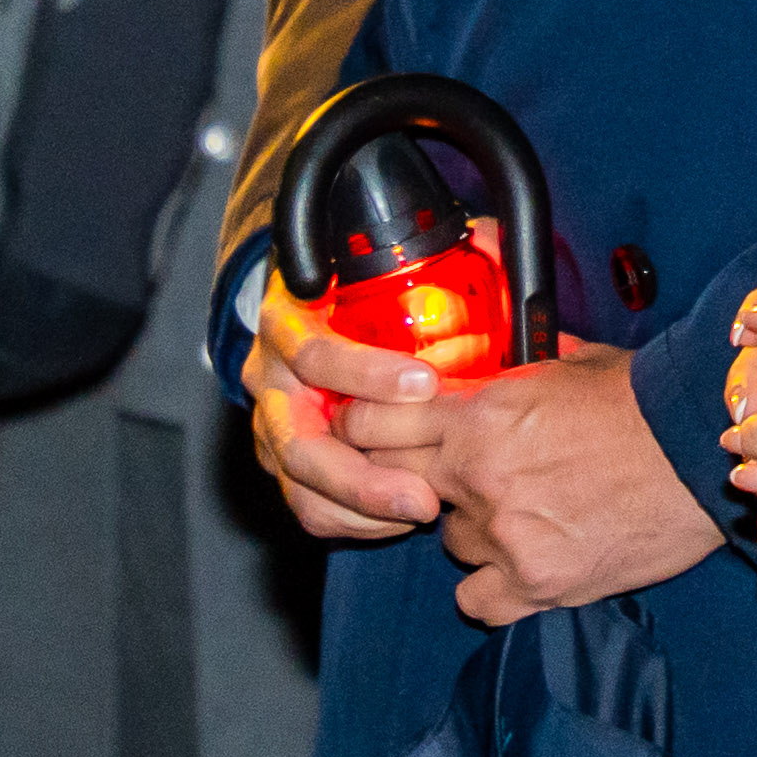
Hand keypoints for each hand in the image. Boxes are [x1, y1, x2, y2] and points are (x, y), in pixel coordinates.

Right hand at [240, 225, 494, 543]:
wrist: (298, 309)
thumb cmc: (347, 288)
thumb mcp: (374, 264)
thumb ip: (432, 253)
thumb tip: (488, 236)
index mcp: (288, 323)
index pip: (314, 352)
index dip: (366, 373)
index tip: (424, 385)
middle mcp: (268, 379)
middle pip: (299, 444)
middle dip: (362, 477)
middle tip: (424, 494)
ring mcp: (269, 426)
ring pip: (300, 484)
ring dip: (361, 508)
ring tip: (419, 511)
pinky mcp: (281, 462)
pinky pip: (307, 505)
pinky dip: (352, 521)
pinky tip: (396, 518)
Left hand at [330, 340, 725, 624]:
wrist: (699, 451)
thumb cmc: (640, 401)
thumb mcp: (564, 364)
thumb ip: (505, 375)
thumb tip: (478, 364)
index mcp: (477, 415)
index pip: (370, 427)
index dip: (367, 433)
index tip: (377, 438)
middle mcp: (477, 478)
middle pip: (392, 487)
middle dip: (413, 481)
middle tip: (446, 478)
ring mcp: (505, 537)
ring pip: (447, 543)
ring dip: (471, 530)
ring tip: (520, 515)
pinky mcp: (537, 584)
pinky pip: (477, 601)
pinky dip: (493, 587)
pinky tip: (521, 564)